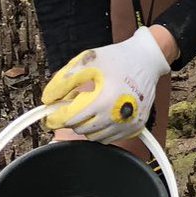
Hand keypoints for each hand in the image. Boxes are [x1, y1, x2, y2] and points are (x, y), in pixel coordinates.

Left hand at [41, 27, 171, 140]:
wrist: (147, 60)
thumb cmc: (118, 58)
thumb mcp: (87, 61)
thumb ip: (64, 80)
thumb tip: (48, 99)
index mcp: (104, 100)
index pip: (71, 119)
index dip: (56, 118)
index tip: (49, 117)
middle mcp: (118, 117)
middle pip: (81, 130)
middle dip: (73, 118)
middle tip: (75, 102)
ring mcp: (129, 124)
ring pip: (95, 137)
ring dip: (87, 125)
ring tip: (91, 105)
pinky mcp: (136, 128)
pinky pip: (110, 137)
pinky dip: (101, 129)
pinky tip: (103, 112)